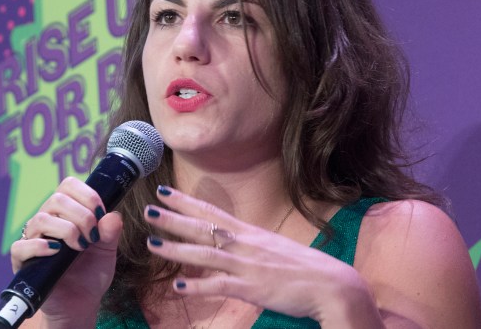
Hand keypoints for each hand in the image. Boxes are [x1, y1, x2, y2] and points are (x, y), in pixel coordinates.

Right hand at [9, 177, 122, 326]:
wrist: (80, 302)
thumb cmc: (91, 272)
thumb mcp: (107, 251)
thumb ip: (111, 233)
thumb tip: (112, 216)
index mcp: (67, 212)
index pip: (68, 185)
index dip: (86, 194)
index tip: (100, 213)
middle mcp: (48, 221)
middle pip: (56, 199)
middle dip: (81, 216)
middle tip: (93, 236)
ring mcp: (33, 239)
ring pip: (41, 219)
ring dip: (66, 230)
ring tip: (80, 247)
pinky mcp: (23, 260)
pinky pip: (22, 246)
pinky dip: (40, 247)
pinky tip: (57, 252)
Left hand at [143, 185, 379, 324]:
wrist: (333, 284)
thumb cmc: (305, 268)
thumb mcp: (274, 248)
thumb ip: (250, 245)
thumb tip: (231, 243)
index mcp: (250, 233)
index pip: (212, 212)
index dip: (186, 202)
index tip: (164, 192)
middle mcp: (245, 244)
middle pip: (202, 228)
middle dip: (173, 218)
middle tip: (147, 210)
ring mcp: (248, 265)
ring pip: (205, 254)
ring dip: (176, 249)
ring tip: (152, 244)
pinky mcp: (253, 288)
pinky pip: (220, 285)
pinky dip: (198, 286)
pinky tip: (178, 287)